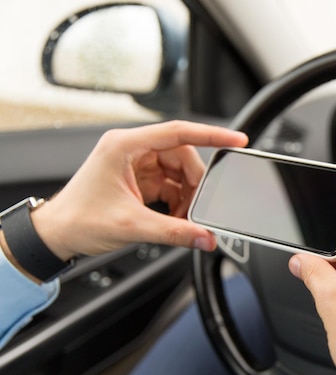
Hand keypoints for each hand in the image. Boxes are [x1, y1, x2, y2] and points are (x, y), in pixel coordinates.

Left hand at [30, 121, 247, 259]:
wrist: (56, 234)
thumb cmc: (78, 220)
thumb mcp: (131, 226)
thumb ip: (174, 232)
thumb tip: (204, 237)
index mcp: (125, 146)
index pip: (178, 132)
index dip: (212, 135)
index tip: (236, 139)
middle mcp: (132, 149)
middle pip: (183, 155)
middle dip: (196, 182)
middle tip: (201, 206)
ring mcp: (136, 163)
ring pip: (179, 171)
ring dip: (188, 194)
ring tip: (185, 217)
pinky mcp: (140, 178)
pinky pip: (171, 184)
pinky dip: (179, 201)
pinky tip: (177, 217)